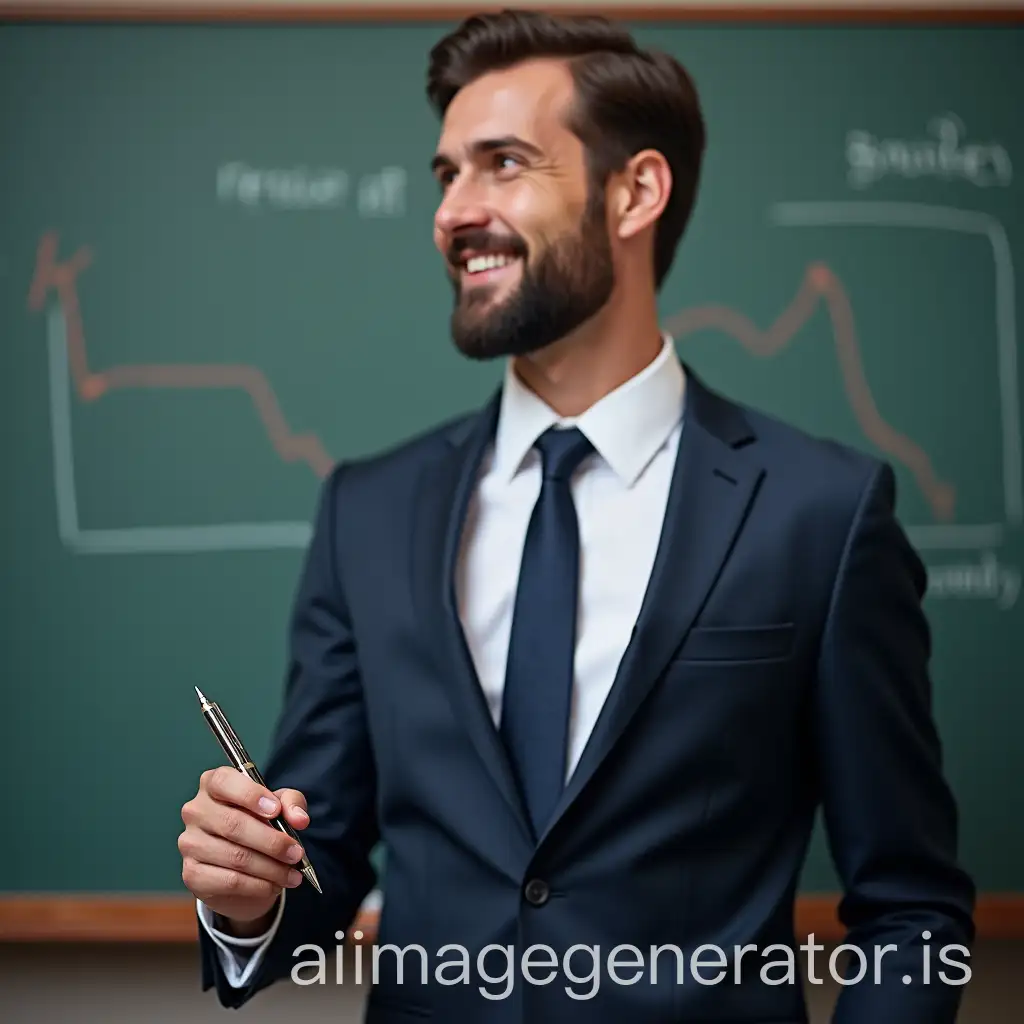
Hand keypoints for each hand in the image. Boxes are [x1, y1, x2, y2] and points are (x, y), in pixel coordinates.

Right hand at [179, 766, 309, 930]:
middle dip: (272, 842)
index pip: (224, 781)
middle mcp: (196, 810)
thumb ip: (291, 803)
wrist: (239, 865)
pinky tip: (274, 886)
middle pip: (233, 824)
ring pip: (235, 857)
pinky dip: (257, 885)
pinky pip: (229, 881)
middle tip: (296, 853)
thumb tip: (300, 819)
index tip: (276, 811)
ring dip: (270, 868)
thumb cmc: (259, 823)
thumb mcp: (279, 805)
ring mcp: (190, 843)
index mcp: (213, 784)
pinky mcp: (191, 873)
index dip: (251, 795)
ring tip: (292, 874)